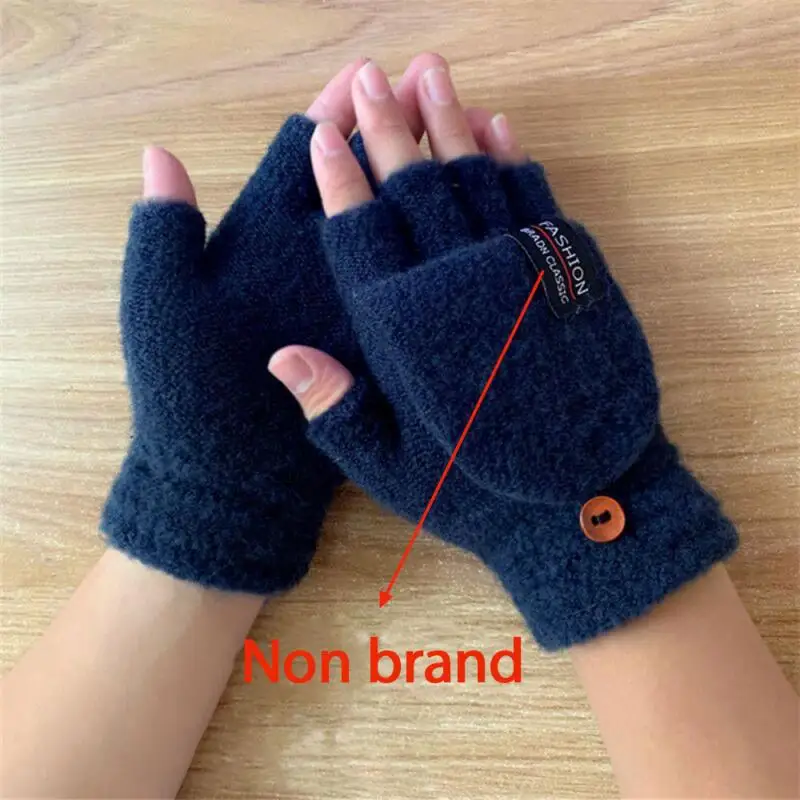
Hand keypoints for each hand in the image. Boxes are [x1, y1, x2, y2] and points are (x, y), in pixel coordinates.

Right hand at [270, 57, 736, 648]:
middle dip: (389, 128)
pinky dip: (514, 158)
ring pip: (477, 179)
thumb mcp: (391, 471)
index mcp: (407, 330)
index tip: (324, 130)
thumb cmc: (478, 493)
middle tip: (370, 76)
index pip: (362, 234)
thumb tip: (282, 354)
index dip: (341, 179)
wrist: (583, 508)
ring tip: (428, 73)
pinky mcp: (568, 277)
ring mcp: (519, 274)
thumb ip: (336, 411)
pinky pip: (535, 200)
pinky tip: (497, 125)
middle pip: (417, 189)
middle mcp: (459, 287)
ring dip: (449, 122)